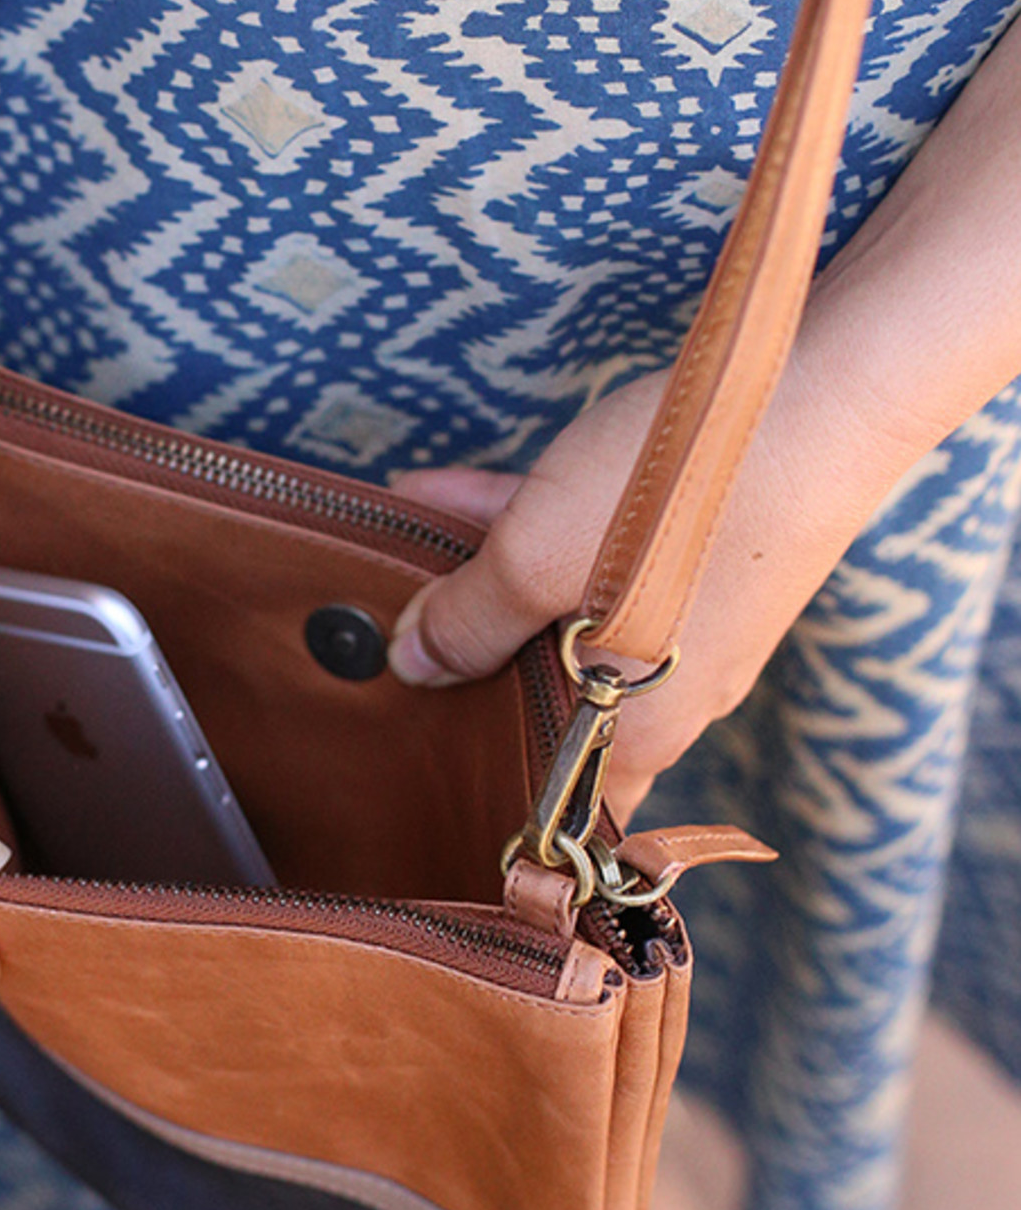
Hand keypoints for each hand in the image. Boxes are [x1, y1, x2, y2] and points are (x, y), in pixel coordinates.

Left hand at [386, 354, 896, 821]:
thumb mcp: (532, 563)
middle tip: (386, 637)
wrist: (824, 396)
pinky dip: (535, 536)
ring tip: (406, 547)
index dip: (492, 796)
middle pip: (548, 704)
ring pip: (568, 622)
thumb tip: (412, 663)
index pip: (560, 813)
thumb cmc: (677, 502)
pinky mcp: (708, 562)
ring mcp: (695, 629)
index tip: (423, 768)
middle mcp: (673, 700)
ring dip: (489, 585)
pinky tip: (454, 494)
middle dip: (468, 666)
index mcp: (637, 738)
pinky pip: (601, 566)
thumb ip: (465, 623)